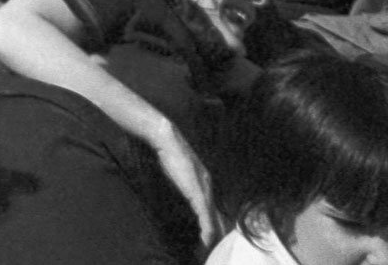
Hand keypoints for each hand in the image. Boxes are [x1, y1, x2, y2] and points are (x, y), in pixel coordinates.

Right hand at [149, 125, 222, 245]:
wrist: (167, 138)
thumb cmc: (169, 151)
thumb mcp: (179, 169)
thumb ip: (183, 180)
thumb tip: (181, 186)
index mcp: (205, 182)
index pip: (215, 208)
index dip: (216, 223)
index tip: (211, 236)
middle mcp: (209, 187)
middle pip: (219, 216)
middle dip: (218, 232)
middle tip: (213, 246)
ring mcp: (204, 190)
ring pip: (215, 219)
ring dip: (214, 236)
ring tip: (209, 248)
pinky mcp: (197, 193)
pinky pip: (206, 217)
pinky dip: (207, 231)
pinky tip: (206, 241)